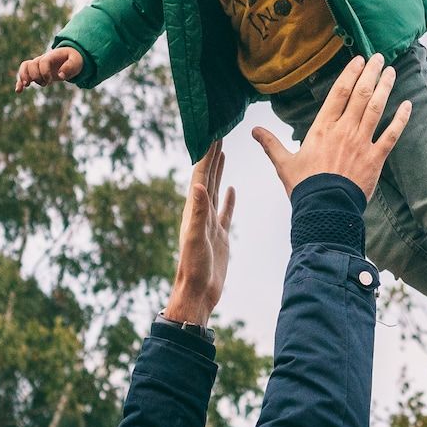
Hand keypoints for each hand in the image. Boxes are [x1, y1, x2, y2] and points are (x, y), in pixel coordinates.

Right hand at [15, 46, 82, 90]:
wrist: (70, 58)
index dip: (44, 71)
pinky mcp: (36, 73)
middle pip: (31, 64)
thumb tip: (61, 76)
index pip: (43, 61)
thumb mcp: (76, 61)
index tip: (50, 81)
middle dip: (35, 75)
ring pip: (24, 67)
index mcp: (51, 56)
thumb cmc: (73, 59)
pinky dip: (20, 82)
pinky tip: (18, 91)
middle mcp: (42, 59)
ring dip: (23, 77)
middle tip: (44, 83)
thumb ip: (70, 67)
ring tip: (26, 86)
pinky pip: (24, 75)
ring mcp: (38, 65)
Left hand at [164, 144, 234, 325]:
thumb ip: (198, 212)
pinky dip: (229, 198)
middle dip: (212, 156)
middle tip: (217, 134)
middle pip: (208, 178)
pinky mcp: (220, 235)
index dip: (206, 156)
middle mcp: (201, 213)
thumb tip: (198, 185)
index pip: (201, 177)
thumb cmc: (194, 267)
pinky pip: (226, 211)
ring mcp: (211, 223)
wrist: (199, 292)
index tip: (210, 135)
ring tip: (223, 153)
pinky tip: (232, 188)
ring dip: (219, 171)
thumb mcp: (196, 238)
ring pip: (216, 191)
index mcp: (194, 210)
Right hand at [251, 54, 410, 198]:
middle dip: (371, 73)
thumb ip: (271, 144)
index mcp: (322, 128)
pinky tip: (408, 105)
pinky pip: (391, 134)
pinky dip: (401, 119)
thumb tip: (254, 131)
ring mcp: (361, 143)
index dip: (349, 73)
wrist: (324, 209)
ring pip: (376, 108)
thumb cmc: (304, 187)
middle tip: (379, 58)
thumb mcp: (284, 164)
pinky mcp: (375, 158)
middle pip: (360, 94)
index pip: (338, 93)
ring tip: (392, 72)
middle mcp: (343, 130)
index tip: (358, 60)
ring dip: (385, 88)